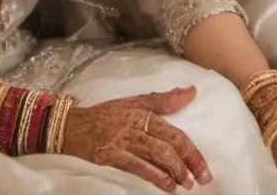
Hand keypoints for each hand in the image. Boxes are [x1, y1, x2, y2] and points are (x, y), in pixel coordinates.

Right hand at [61, 86, 210, 191]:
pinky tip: (167, 186)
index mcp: (142, 112)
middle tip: (202, 178)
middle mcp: (135, 126)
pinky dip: (154, 177)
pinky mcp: (111, 155)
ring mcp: (123, 141)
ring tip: (187, 184)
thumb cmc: (106, 113)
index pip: (173, 132)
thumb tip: (191, 92)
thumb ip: (163, 100)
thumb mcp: (133, 101)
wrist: (73, 125)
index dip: (191, 149)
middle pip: (167, 145)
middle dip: (188, 163)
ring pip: (155, 156)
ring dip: (174, 172)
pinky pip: (137, 167)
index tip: (203, 164)